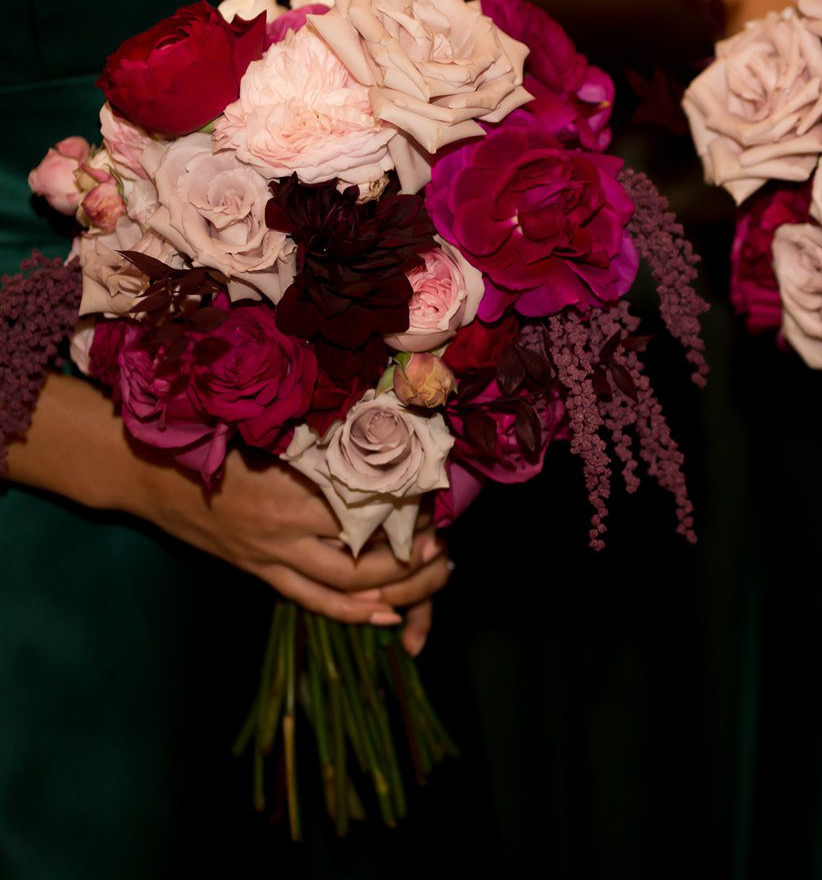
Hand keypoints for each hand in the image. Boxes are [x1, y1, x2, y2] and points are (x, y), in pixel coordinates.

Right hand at [126, 449, 450, 652]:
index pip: (367, 507)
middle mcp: (285, 532)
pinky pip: (312, 601)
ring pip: (345, 587)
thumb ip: (324, 446)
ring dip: (396, 589)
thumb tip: (384, 441)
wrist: (150, 472)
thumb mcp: (272, 435)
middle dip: (413, 561)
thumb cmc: (214, 441)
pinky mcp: (260, 573)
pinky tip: (387, 614)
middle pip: (365, 559)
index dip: (408, 510)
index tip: (437, 501)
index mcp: (292, 491)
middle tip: (444, 548)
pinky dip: (353, 610)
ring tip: (433, 578)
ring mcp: (270, 559)